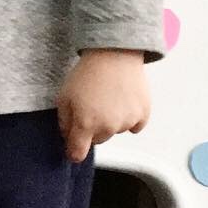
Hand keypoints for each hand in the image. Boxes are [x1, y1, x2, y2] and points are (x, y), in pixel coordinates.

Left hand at [55, 49, 149, 163]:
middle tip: (90, 106)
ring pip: (115, 131)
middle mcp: (108, 127)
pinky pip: (134, 125)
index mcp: (86, 124)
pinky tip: (122, 100)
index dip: (73, 152)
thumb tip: (68, 137)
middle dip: (92, 129)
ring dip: (111, 121)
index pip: (77, 153)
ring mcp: (127, 122)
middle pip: (97, 140)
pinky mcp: (143, 115)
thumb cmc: (87, 73)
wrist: (114, 54)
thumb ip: (64, 121)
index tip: (72, 148)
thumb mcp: (64, 96)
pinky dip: (129, 117)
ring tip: (107, 97)